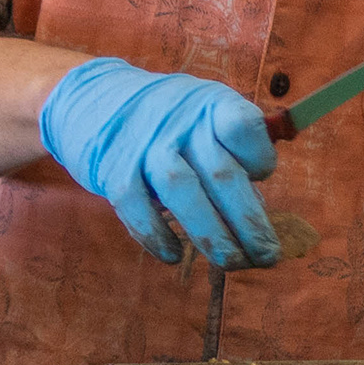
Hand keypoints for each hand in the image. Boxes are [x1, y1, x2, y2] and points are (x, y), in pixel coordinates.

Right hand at [36, 57, 279, 267]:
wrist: (95, 102)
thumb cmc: (168, 121)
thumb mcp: (203, 116)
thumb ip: (230, 156)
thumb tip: (254, 212)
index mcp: (210, 104)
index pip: (244, 128)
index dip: (259, 158)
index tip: (261, 177)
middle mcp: (179, 122)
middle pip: (220, 173)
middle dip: (249, 222)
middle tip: (268, 257)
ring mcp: (144, 146)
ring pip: (182, 191)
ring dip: (211, 233)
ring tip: (232, 263)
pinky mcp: (114, 171)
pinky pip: (136, 207)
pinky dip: (156, 235)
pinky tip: (173, 256)